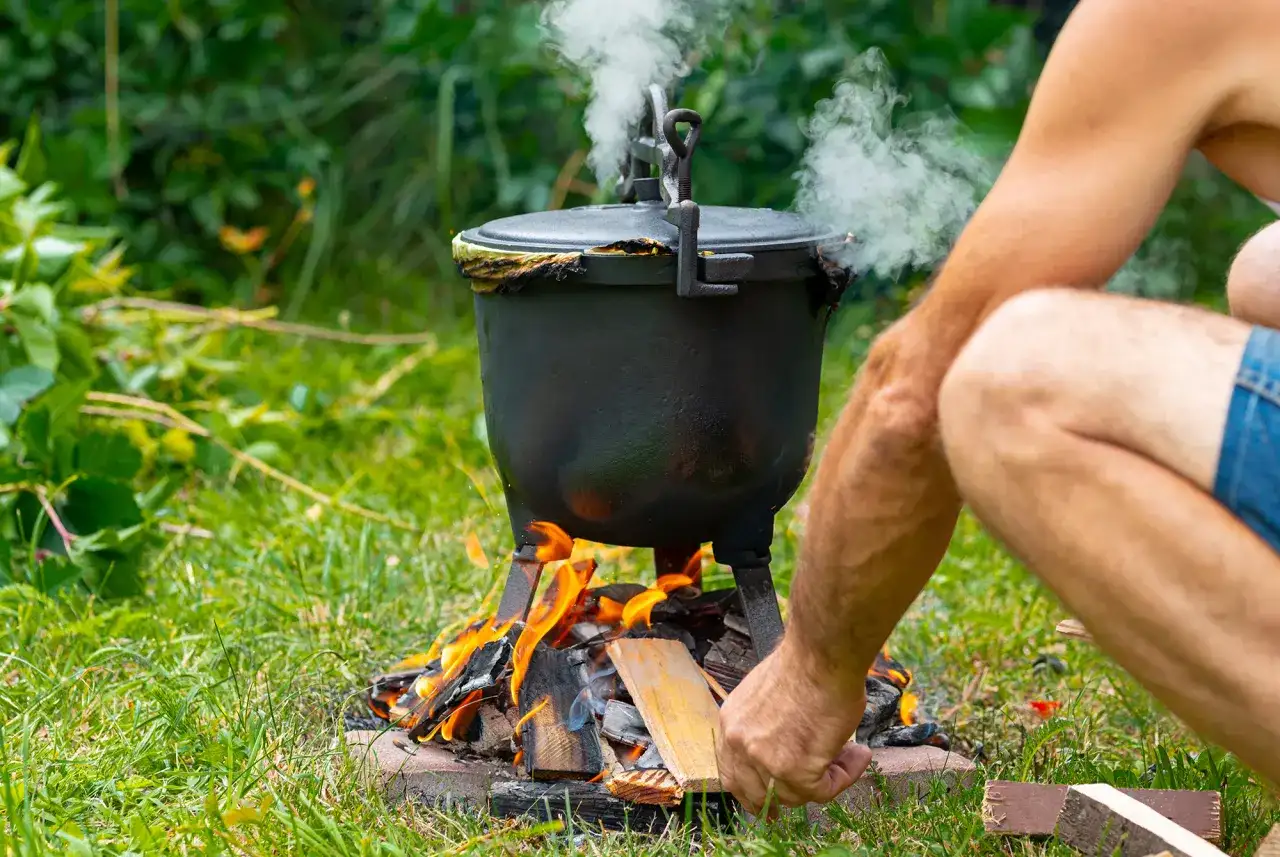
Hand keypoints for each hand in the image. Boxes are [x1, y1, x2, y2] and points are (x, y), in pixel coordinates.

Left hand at [716, 637, 871, 815]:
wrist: (822, 654)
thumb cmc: (806, 663)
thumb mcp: (767, 696)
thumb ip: (767, 727)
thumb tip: (788, 746)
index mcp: (732, 724)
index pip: (733, 774)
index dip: (753, 792)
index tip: (770, 804)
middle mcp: (740, 745)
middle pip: (759, 794)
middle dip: (789, 796)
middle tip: (817, 786)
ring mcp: (765, 760)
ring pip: (795, 795)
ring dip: (826, 778)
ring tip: (849, 754)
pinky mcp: (795, 771)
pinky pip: (824, 790)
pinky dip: (846, 776)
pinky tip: (858, 755)